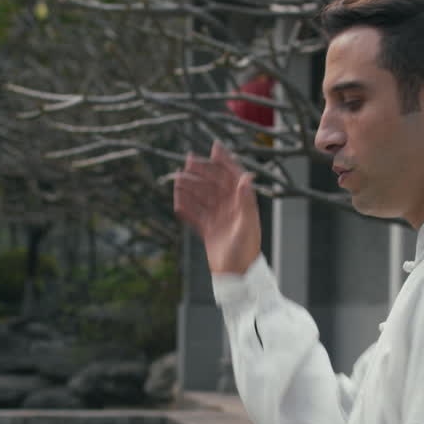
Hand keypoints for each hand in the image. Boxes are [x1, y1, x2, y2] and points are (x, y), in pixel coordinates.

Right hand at [173, 140, 261, 274]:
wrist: (236, 276)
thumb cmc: (246, 251)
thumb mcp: (247, 225)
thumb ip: (245, 201)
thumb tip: (246, 178)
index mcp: (243, 204)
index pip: (233, 177)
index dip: (225, 162)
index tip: (214, 147)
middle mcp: (231, 209)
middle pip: (214, 185)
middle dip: (202, 172)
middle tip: (188, 160)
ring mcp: (219, 219)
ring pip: (203, 198)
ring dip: (191, 188)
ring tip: (177, 180)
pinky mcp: (209, 231)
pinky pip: (196, 216)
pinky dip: (187, 209)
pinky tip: (177, 202)